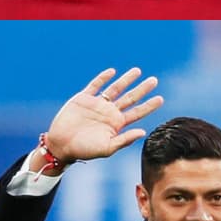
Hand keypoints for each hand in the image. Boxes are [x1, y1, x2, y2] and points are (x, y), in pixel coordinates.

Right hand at [44, 68, 163, 163]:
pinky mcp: (83, 99)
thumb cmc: (84, 150)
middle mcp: (109, 112)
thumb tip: (143, 132)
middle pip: (130, 98)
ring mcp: (97, 104)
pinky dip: (103, 78)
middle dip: (142, 89)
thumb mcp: (107, 148)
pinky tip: (112, 72)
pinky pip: (95, 85)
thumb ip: (124, 140)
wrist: (60, 145)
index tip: (161, 99)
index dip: (149, 106)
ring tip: (138, 71)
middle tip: (154, 81)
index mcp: (117, 124)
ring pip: (115, 89)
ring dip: (126, 80)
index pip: (137, 112)